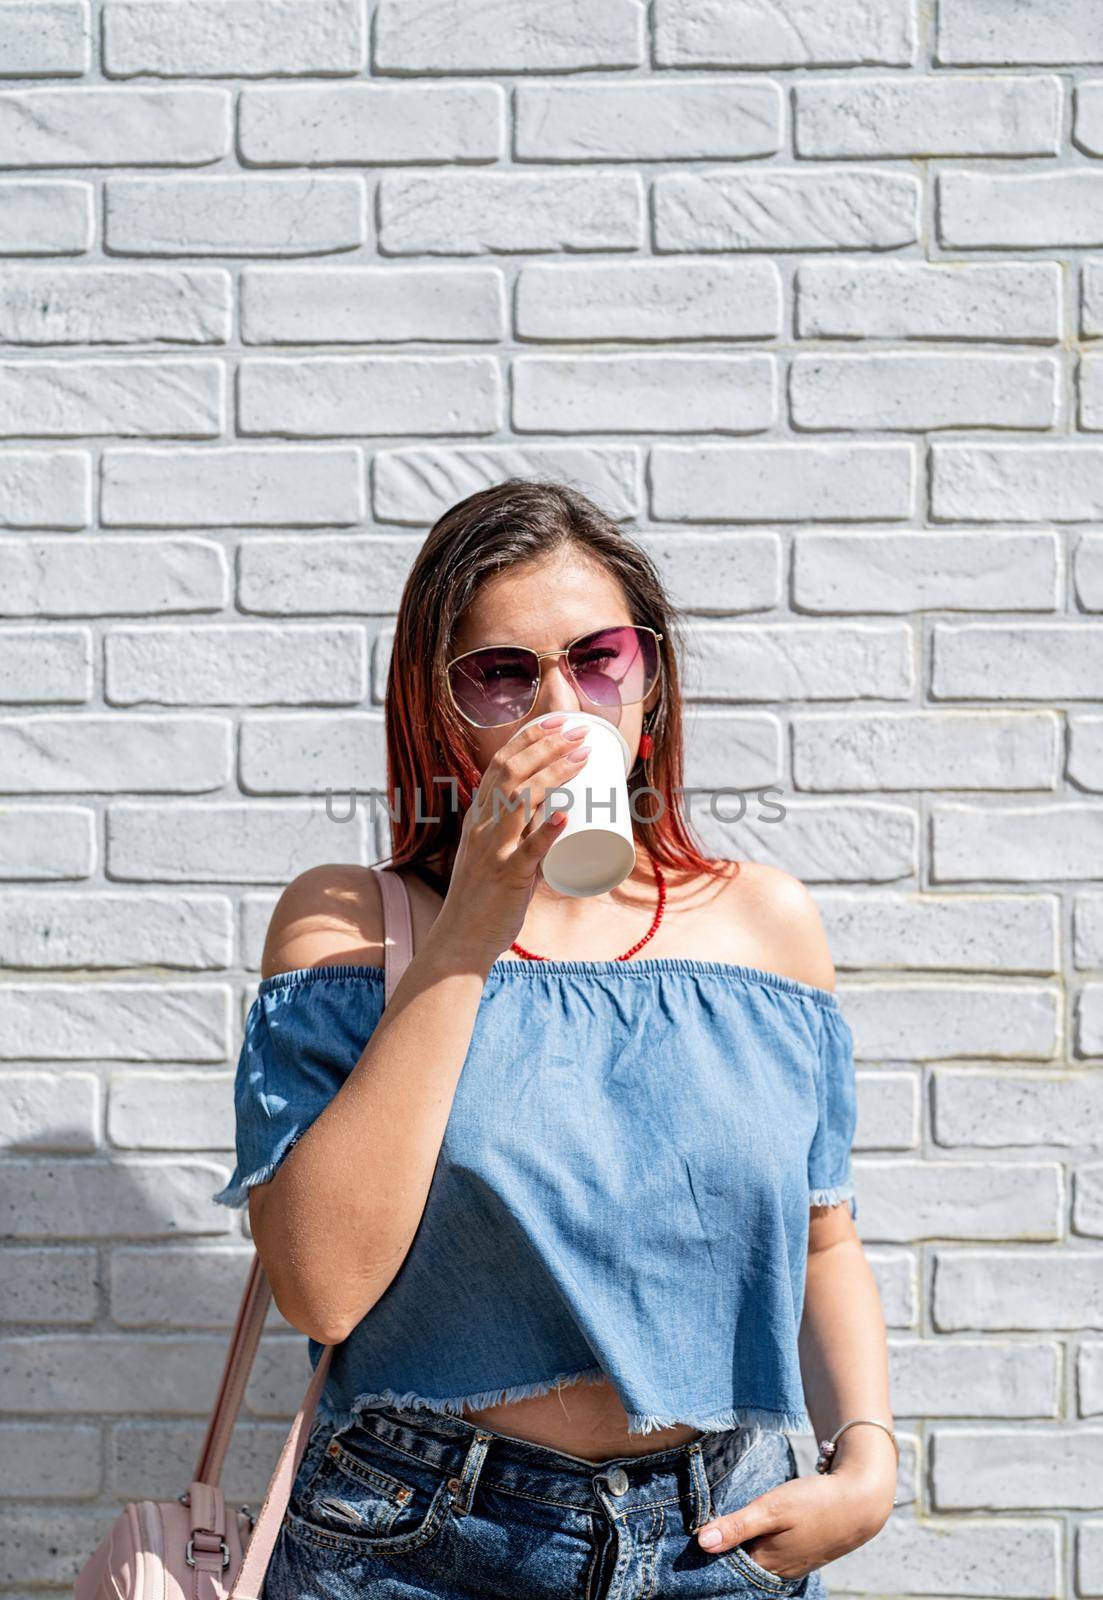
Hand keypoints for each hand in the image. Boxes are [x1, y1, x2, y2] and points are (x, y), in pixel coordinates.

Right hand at [434, 714, 591, 964]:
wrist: (460, 939)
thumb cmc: (483, 898)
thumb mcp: (496, 853)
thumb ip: (521, 834)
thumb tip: (559, 816)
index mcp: (478, 817)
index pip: (499, 764)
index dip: (528, 738)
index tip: (556, 721)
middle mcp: (481, 826)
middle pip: (511, 772)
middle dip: (546, 745)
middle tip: (578, 732)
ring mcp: (493, 850)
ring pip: (519, 801)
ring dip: (553, 773)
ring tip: (582, 755)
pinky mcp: (507, 877)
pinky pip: (528, 852)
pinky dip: (546, 832)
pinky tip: (566, 815)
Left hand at [695, 1462, 894, 1581]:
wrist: (860, 1501)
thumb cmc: (816, 1502)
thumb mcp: (773, 1508)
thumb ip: (738, 1526)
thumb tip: (702, 1542)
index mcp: (767, 1564)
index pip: (726, 1566)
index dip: (707, 1552)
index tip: (688, 1538)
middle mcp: (777, 1572)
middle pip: (739, 1566)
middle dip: (721, 1551)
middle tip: (698, 1529)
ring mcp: (790, 1565)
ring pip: (754, 1559)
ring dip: (738, 1545)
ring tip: (719, 1526)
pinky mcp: (799, 1554)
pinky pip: (769, 1554)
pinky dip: (755, 1543)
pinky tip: (748, 1528)